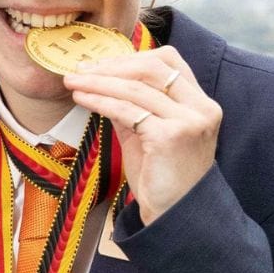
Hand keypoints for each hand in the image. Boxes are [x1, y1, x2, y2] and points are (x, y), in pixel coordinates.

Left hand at [64, 45, 220, 220]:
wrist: (174, 215)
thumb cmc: (161, 176)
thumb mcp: (148, 133)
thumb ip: (133, 106)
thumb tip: (101, 81)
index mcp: (200, 102)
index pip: (169, 61)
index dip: (132, 57)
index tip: (100, 63)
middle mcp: (201, 108)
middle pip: (152, 68)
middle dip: (111, 66)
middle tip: (79, 70)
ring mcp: (189, 121)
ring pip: (135, 88)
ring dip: (98, 82)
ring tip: (72, 82)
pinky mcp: (171, 136)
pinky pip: (128, 111)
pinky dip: (100, 101)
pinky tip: (82, 99)